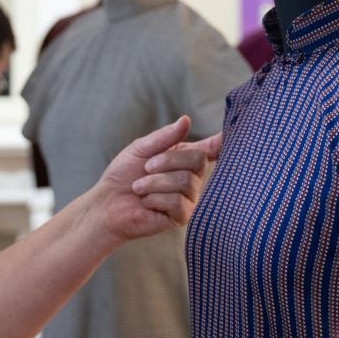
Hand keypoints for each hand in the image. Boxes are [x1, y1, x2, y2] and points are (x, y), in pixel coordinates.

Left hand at [90, 116, 212, 242]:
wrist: (108, 203)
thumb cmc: (124, 175)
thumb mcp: (141, 149)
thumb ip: (164, 137)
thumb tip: (186, 120)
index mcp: (183, 157)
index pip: (211, 149)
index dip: (223, 141)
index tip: (230, 134)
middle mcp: (191, 177)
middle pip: (198, 160)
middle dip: (167, 161)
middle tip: (146, 167)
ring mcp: (189, 198)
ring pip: (186, 182)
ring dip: (155, 182)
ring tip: (139, 188)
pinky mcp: (182, 217)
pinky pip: (178, 202)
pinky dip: (156, 199)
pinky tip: (147, 203)